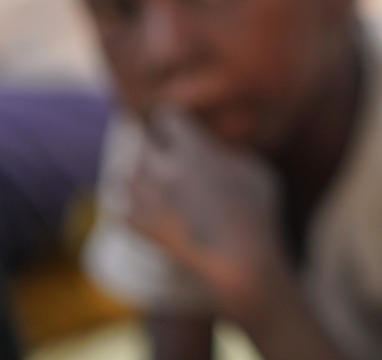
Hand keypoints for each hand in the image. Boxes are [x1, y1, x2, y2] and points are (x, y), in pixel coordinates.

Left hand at [127, 108, 288, 328]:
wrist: (242, 263)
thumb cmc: (257, 214)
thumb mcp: (257, 172)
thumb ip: (231, 153)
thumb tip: (217, 147)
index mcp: (193, 150)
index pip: (168, 117)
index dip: (175, 121)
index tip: (182, 126)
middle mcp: (164, 170)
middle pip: (144, 142)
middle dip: (157, 146)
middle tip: (169, 152)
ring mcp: (149, 201)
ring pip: (130, 175)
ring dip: (143, 175)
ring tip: (159, 182)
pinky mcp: (143, 229)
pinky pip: (123, 209)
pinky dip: (133, 207)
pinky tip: (149, 210)